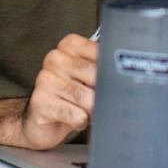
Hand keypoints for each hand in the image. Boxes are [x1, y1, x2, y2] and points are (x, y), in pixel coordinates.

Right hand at [13, 34, 98, 150]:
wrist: (41, 122)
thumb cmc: (70, 95)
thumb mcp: (87, 76)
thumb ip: (103, 67)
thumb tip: (126, 68)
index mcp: (69, 45)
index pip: (100, 52)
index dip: (109, 72)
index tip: (109, 80)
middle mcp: (55, 58)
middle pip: (95, 75)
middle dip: (100, 93)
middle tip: (95, 98)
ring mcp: (45, 79)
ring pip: (87, 98)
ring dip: (90, 110)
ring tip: (82, 108)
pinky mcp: (41, 101)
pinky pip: (77, 115)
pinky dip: (81, 121)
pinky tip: (72, 118)